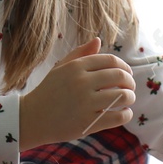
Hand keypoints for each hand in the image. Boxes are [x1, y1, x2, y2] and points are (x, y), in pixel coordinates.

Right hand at [19, 36, 135, 149]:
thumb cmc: (48, 91)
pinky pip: (117, 116)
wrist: (31, 118)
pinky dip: (125, 114)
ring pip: (122, 96)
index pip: (110, 61)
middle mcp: (81, 82)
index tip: (127, 73)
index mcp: (76, 67)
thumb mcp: (60, 68)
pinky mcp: (88, 123)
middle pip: (119, 76)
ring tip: (128, 99)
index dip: (124, 66)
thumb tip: (98, 40)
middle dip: (130, 81)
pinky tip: (123, 113)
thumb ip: (79, 54)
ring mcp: (85, 103)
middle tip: (130, 87)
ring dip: (130, 97)